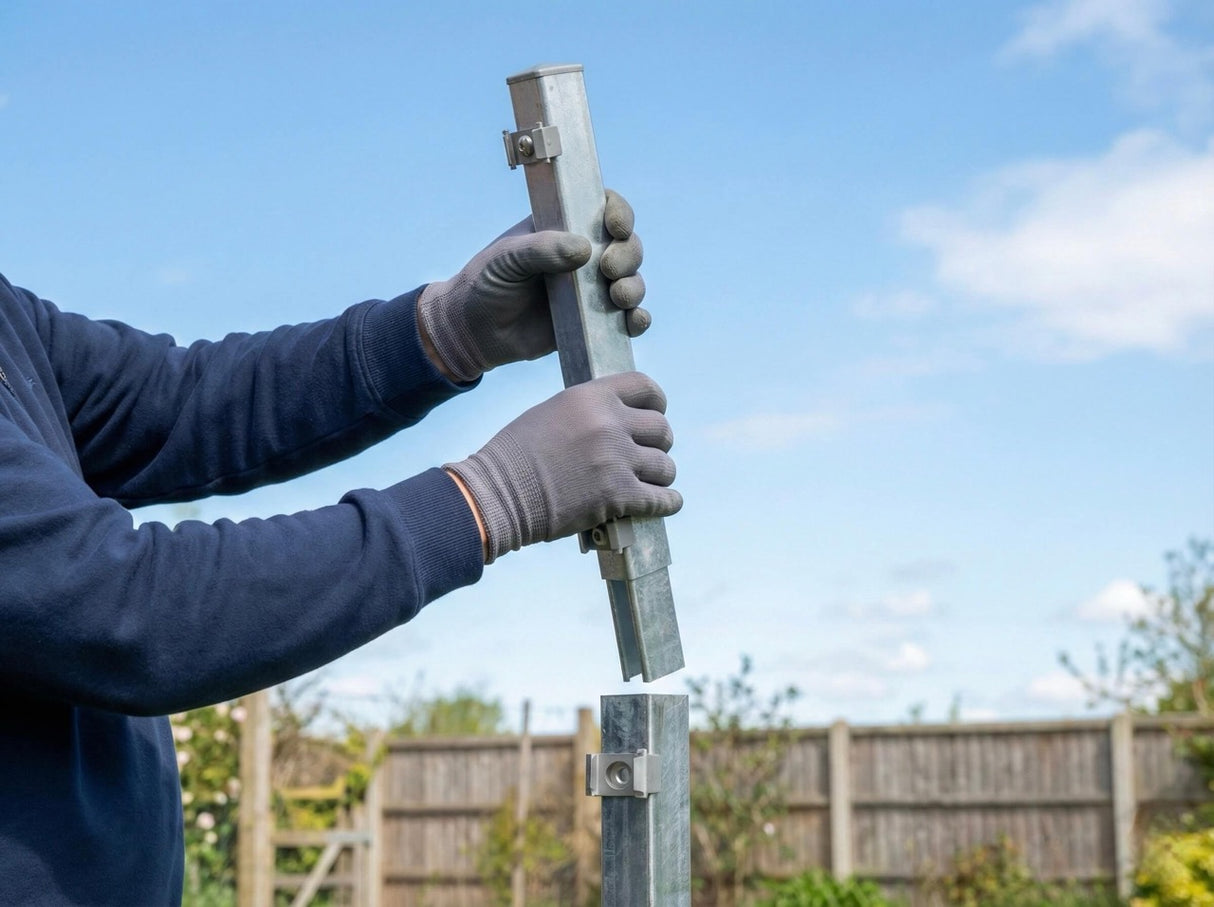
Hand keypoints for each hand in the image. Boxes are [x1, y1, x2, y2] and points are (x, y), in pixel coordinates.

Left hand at [418, 189, 648, 382]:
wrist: (474, 333)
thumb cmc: (486, 284)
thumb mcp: (507, 259)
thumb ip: (541, 249)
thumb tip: (585, 249)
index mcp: (564, 228)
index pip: (603, 210)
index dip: (619, 213)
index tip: (615, 226)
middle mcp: (584, 256)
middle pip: (626, 246)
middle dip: (628, 255)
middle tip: (608, 269)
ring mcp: (591, 290)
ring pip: (632, 281)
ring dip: (634, 287)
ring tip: (617, 297)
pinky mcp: (594, 323)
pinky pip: (627, 318)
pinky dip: (638, 319)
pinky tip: (632, 322)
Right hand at [445, 371, 680, 561]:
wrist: (498, 494)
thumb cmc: (517, 456)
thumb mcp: (553, 412)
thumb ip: (589, 411)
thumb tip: (620, 419)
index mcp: (592, 397)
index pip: (645, 388)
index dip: (657, 403)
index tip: (656, 414)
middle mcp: (609, 424)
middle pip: (662, 429)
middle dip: (659, 443)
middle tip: (649, 455)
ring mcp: (616, 460)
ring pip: (665, 466)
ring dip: (660, 475)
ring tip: (651, 481)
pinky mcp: (618, 496)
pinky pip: (662, 499)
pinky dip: (668, 503)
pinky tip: (667, 502)